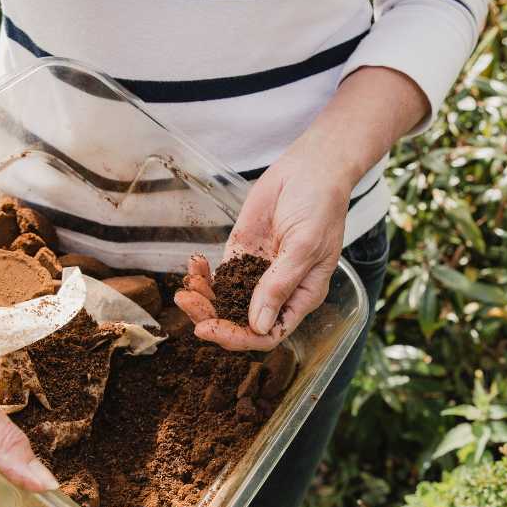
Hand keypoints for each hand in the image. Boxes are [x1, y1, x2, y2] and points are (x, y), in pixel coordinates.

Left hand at [174, 151, 353, 350]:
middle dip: (211, 317)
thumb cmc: (320, 206)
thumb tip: (258, 325)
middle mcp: (278, 291)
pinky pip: (218, 275)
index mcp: (301, 297)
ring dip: (203, 298)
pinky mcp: (241, 254)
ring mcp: (257, 273)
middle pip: (240, 321)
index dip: (239, 337)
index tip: (211, 328)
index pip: (268, 333)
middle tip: (187, 301)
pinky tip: (193, 265)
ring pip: (225, 301)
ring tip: (186, 286)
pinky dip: (202, 275)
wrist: (310, 169)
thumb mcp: (305, 246)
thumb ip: (280, 284)